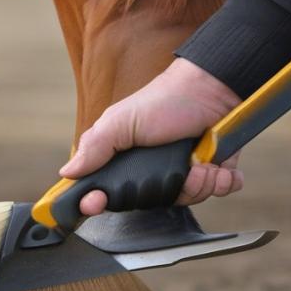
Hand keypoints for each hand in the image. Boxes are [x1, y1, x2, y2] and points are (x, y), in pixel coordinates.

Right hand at [59, 58, 243, 215]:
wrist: (211, 87)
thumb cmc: (163, 100)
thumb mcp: (120, 121)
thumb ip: (94, 147)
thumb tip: (67, 172)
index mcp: (125, 162)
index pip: (105, 195)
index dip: (98, 202)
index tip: (95, 202)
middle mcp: (153, 171)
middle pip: (152, 202)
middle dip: (166, 189)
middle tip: (173, 169)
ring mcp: (184, 172)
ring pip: (188, 199)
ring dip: (198, 183)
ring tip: (200, 161)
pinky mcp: (213, 171)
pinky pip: (218, 190)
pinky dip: (223, 181)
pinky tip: (219, 167)